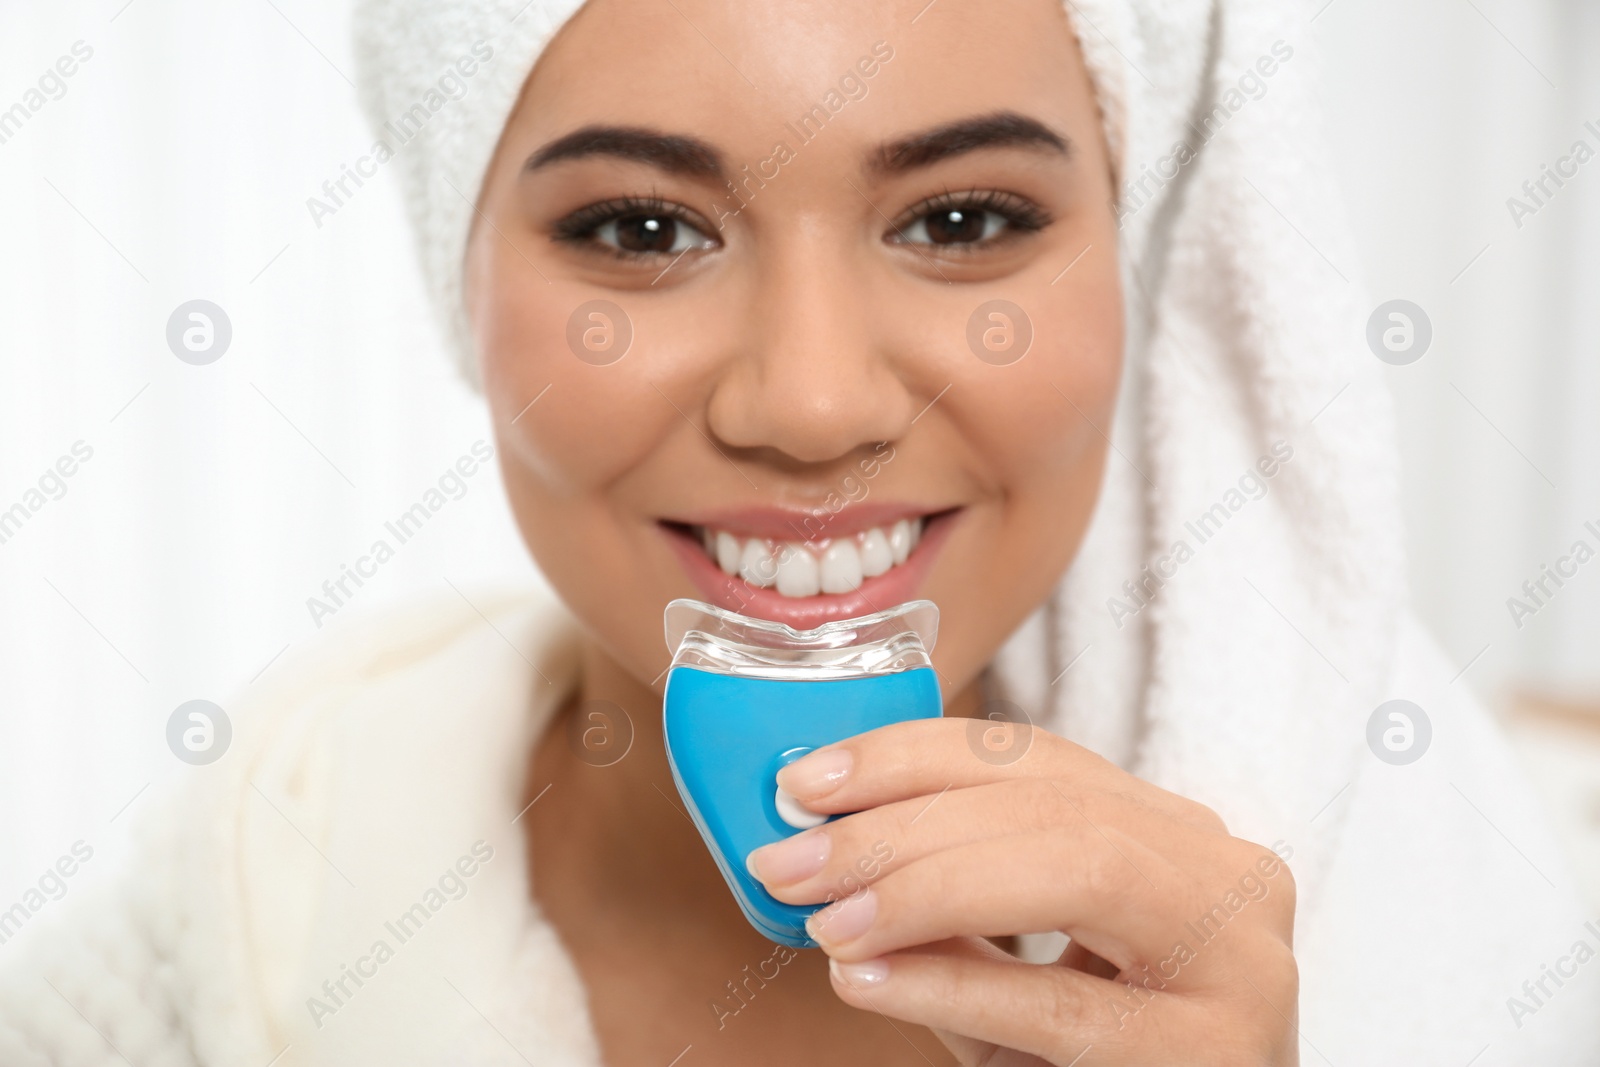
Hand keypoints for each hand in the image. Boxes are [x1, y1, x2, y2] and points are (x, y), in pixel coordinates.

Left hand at [746, 718, 1299, 1065]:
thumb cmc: (1098, 1063)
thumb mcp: (1022, 967)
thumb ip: (951, 904)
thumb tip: (824, 847)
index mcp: (1174, 837)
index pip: (1034, 758)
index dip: (911, 757)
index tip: (804, 784)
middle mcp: (1224, 877)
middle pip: (1050, 804)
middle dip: (901, 824)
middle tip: (790, 862)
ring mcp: (1237, 961)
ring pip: (1076, 870)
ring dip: (925, 886)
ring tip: (828, 920)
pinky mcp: (1218, 1052)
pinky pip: (1065, 1004)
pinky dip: (952, 984)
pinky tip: (868, 983)